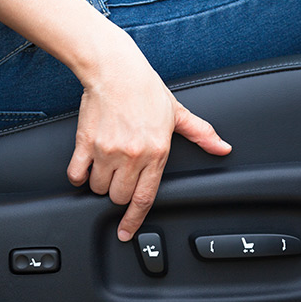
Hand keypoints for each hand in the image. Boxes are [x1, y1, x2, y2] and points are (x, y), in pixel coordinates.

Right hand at [66, 35, 231, 241]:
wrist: (115, 69)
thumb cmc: (146, 90)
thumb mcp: (178, 113)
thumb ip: (201, 134)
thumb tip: (223, 148)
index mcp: (156, 152)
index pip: (144, 198)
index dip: (134, 220)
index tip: (125, 232)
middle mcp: (132, 156)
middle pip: (119, 197)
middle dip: (118, 194)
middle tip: (120, 179)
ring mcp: (107, 151)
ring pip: (98, 188)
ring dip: (100, 184)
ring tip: (106, 168)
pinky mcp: (85, 144)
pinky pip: (76, 175)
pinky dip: (79, 176)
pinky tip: (86, 169)